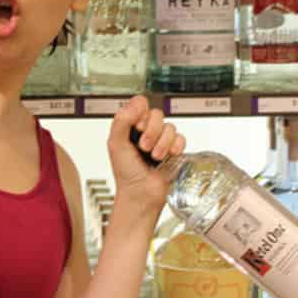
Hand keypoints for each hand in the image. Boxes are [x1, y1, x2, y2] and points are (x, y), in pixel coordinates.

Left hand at [107, 95, 185, 215]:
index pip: (140, 105)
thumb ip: (122, 120)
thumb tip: (137, 103)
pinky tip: (168, 156)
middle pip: (157, 114)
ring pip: (170, 127)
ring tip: (154, 156)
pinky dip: (175, 148)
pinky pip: (181, 138)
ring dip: (162, 143)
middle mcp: (146, 131)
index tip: (137, 128)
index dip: (141, 115)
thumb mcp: (116, 144)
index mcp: (130, 126)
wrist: (141, 194)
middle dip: (151, 132)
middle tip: (143, 146)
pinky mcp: (174, 150)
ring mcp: (161, 140)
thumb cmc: (126, 173)